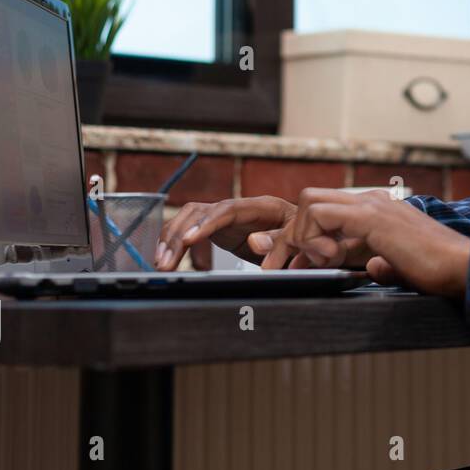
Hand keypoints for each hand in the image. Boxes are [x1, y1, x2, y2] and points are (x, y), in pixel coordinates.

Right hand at [155, 195, 297, 270]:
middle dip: (179, 235)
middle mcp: (239, 207)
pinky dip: (177, 244)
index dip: (206, 223)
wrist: (307, 237)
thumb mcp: (298, 240)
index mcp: (262, 206)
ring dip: (172, 240)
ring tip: (162, 264)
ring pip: (190, 219)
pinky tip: (169, 260)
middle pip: (200, 212)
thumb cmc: (305, 237)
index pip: (227, 210)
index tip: (188, 239)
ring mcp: (227, 216)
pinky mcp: (219, 229)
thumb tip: (253, 242)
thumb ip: (279, 241)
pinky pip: (191, 230)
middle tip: (166, 261)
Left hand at [277, 188, 469, 298]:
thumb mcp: (401, 265)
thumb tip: (371, 268)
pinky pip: (321, 215)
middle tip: (289, 265)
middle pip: (310, 200)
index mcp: (377, 211)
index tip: (297, 266)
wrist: (462, 266)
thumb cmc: (439, 270)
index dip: (304, 238)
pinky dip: (315, 239)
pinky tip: (332, 259)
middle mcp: (371, 201)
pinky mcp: (371, 217)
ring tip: (321, 262)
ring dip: (303, 236)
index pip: (325, 211)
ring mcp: (371, 205)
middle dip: (291, 234)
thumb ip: (381, 263)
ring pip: (310, 202)